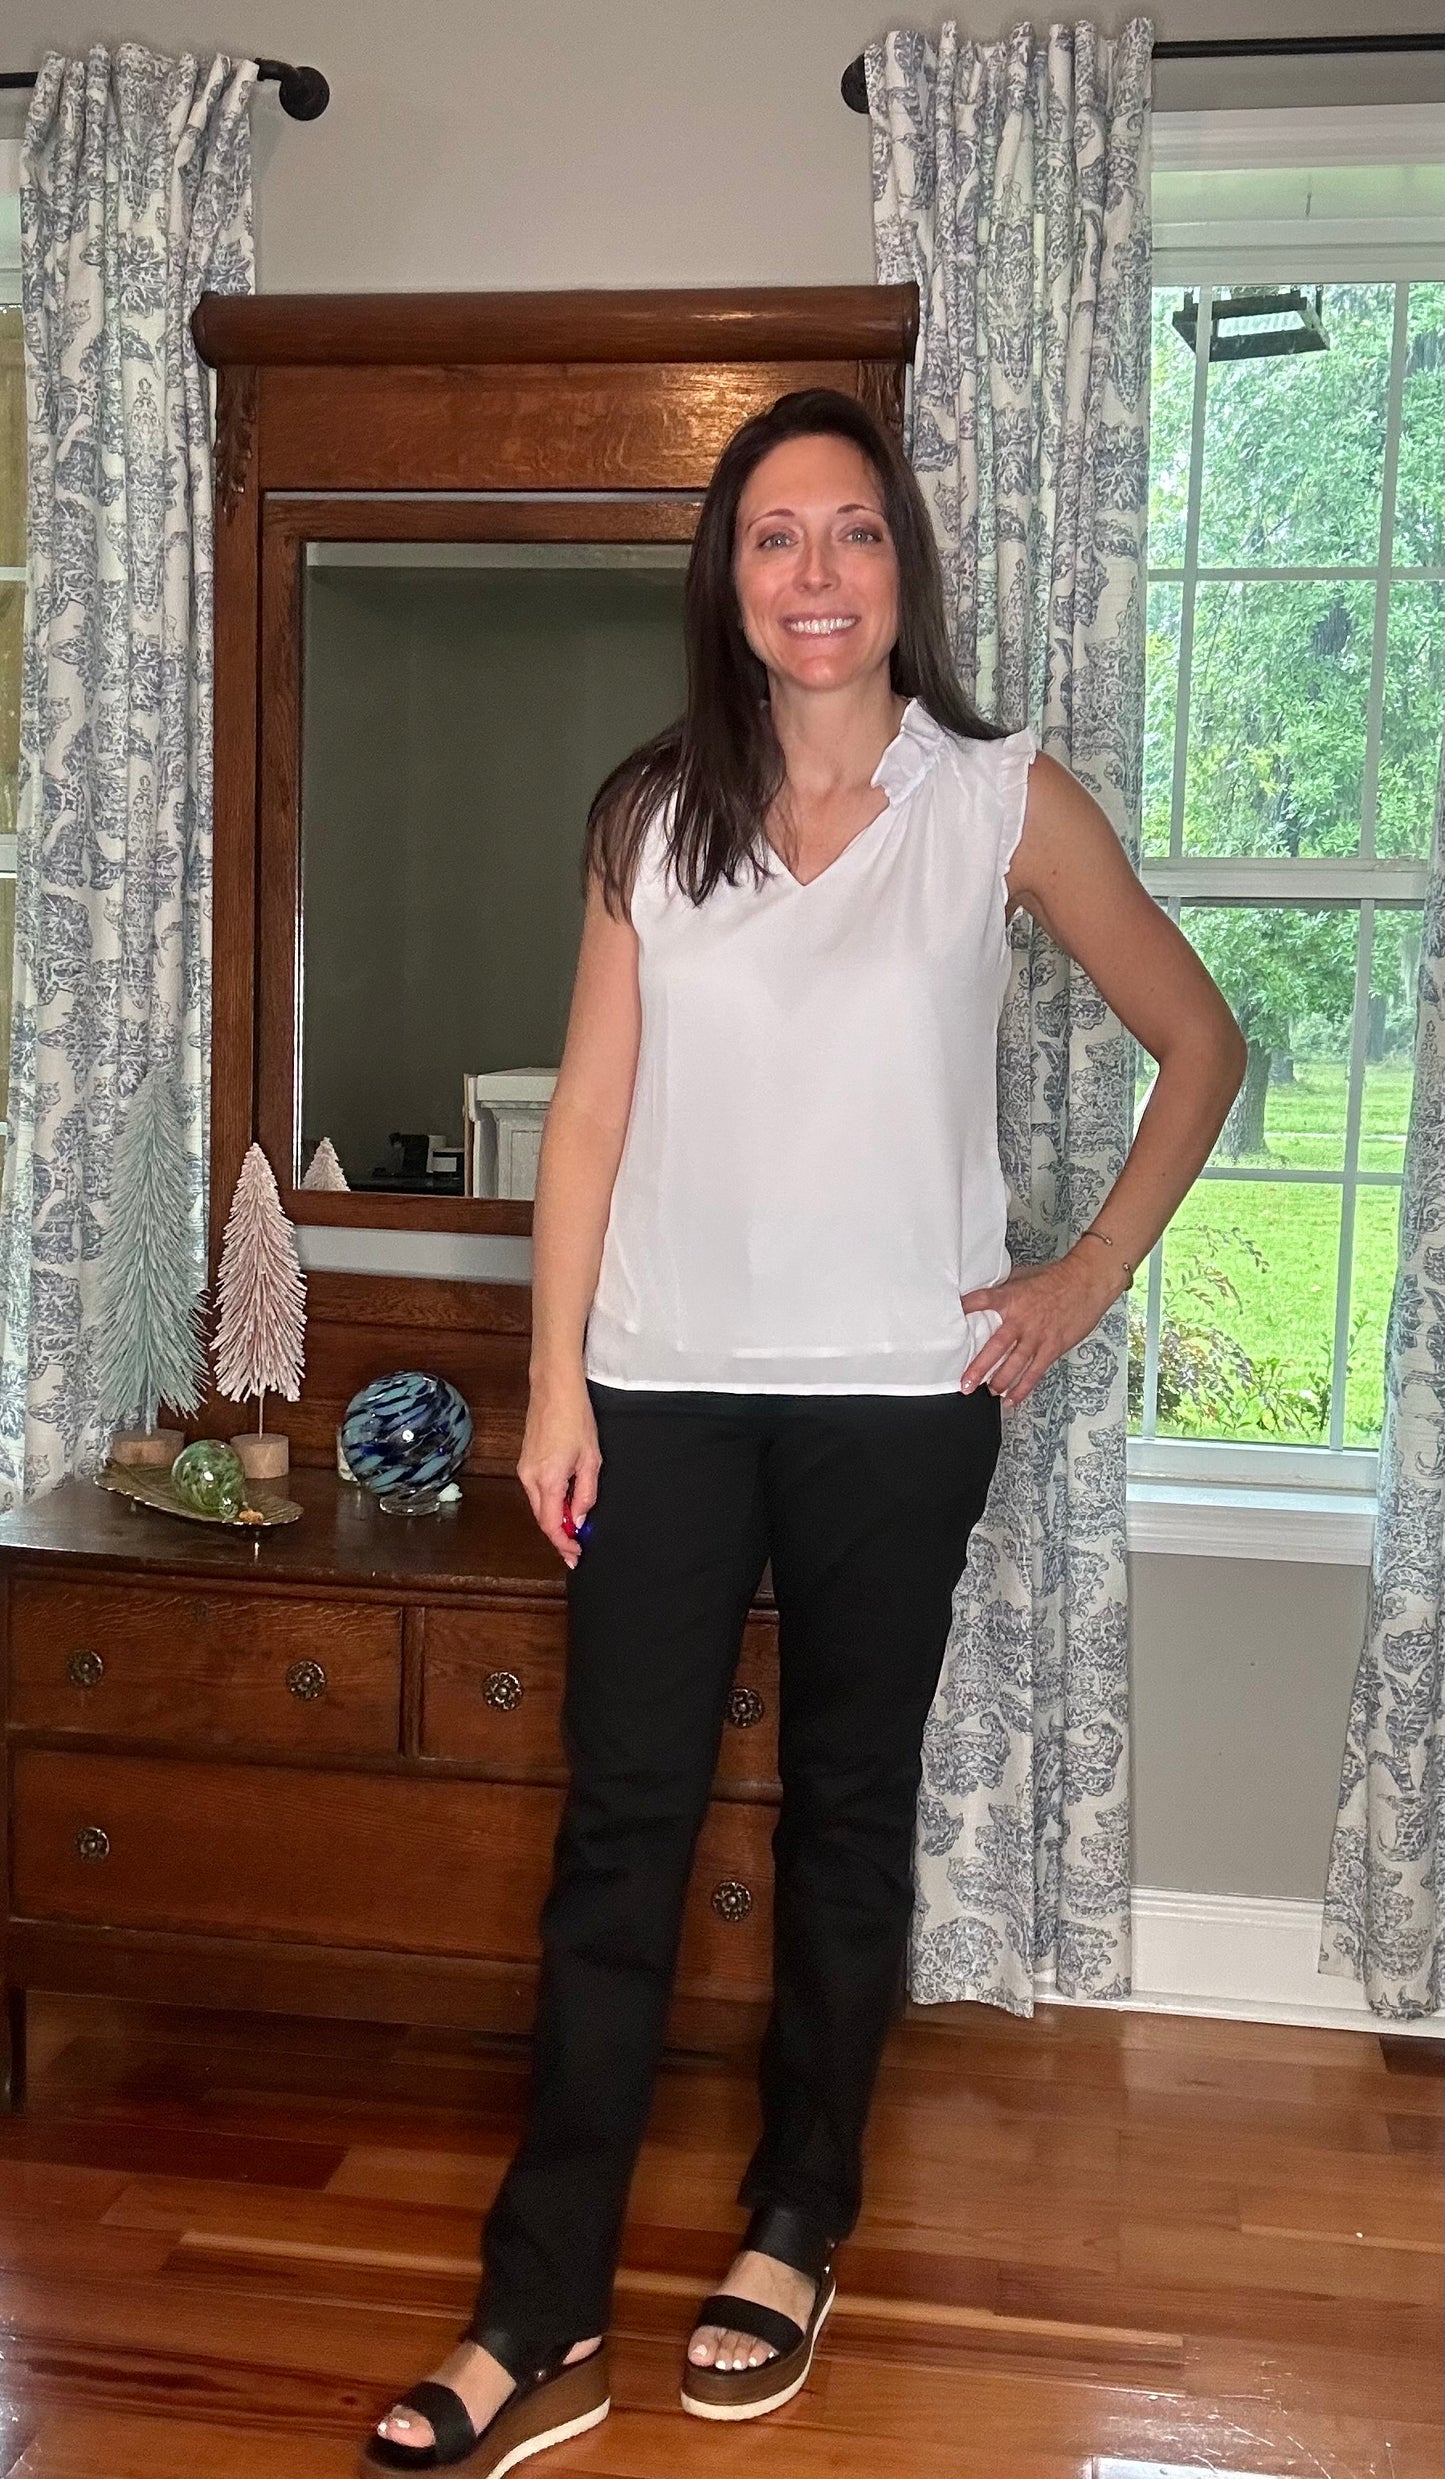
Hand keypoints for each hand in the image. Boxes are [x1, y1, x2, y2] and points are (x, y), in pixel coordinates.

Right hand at [517, 1371, 601, 1568]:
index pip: (552, 1525)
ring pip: (539, 1506)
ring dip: (556, 1518)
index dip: (563, 1544)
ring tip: (577, 1524)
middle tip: (577, 1546)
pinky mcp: (525, 1462)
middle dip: (560, 1535)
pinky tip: (566, 1502)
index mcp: (548, 1479)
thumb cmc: (575, 1417)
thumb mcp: (591, 1459)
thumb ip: (586, 1493)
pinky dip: (550, 1503)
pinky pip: (536, 1492)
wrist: (555, 1388)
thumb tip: (581, 1518)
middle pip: (542, 1519)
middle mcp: (530, 1477)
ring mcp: (524, 1469)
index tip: (575, 1554)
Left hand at [959, 1248, 1125, 1405]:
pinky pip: (1034, 1372)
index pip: (982, 1301)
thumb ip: (1005, 1290)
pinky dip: (1022, 1388)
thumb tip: (987, 1296)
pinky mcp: (1052, 1347)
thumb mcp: (1024, 1277)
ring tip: (987, 1392)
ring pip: (1014, 1365)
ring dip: (999, 1382)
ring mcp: (1037, 1336)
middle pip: (996, 1347)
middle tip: (965, 1383)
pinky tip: (1011, 1399)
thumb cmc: (1056, 1278)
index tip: (952, 1317)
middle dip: (978, 1368)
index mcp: (1011, 1298)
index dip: (966, 1308)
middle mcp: (1021, 1320)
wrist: (1086, 1282)